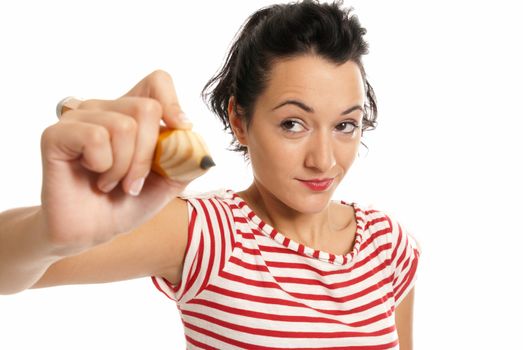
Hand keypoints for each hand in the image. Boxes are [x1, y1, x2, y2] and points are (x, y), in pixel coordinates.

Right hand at [40, 70, 191, 254]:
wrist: (93, 232)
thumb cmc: (127, 203)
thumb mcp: (168, 184)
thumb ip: (187, 162)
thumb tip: (203, 151)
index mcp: (132, 114)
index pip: (157, 81)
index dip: (173, 103)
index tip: (180, 130)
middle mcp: (105, 108)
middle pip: (147, 109)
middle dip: (149, 156)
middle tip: (134, 182)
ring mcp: (79, 118)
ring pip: (123, 125)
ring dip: (125, 167)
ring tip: (112, 182)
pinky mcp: (56, 134)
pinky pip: (95, 136)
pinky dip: (103, 165)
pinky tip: (94, 176)